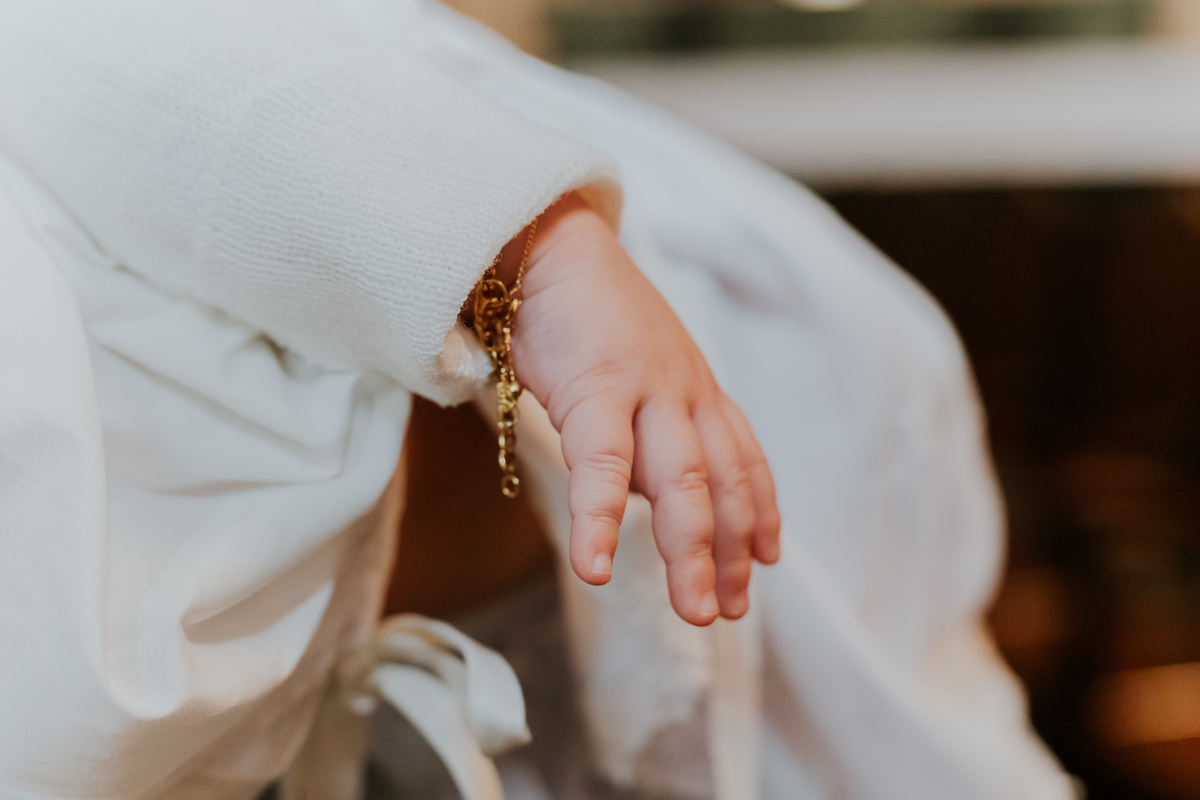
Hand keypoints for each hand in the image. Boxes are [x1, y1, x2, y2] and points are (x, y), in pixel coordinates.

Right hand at [503, 194, 780, 625]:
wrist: (549, 239)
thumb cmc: (581, 309)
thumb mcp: (630, 368)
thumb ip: (644, 424)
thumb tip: (642, 488)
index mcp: (693, 387)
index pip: (743, 459)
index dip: (759, 513)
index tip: (767, 562)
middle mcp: (685, 390)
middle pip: (722, 482)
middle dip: (731, 552)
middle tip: (733, 612)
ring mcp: (647, 387)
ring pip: (683, 481)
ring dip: (691, 552)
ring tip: (696, 612)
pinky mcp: (595, 385)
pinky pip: (601, 466)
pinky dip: (601, 522)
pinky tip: (593, 570)